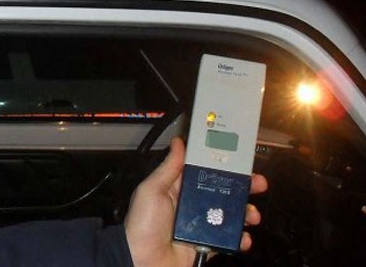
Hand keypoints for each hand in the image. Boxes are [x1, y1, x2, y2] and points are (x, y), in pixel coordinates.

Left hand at [123, 137, 267, 266]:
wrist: (143, 261)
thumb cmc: (141, 225)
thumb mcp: (151, 190)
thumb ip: (168, 168)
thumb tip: (178, 144)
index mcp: (178, 188)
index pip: (204, 171)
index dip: (222, 165)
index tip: (239, 159)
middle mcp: (191, 205)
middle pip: (223, 191)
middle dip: (242, 187)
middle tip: (257, 183)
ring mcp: (201, 225)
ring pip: (230, 215)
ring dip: (245, 212)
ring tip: (252, 214)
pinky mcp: (207, 244)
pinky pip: (228, 240)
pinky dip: (240, 239)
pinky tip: (243, 236)